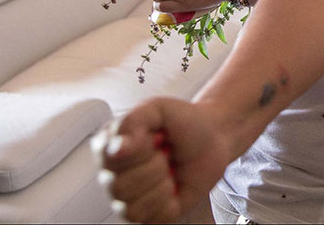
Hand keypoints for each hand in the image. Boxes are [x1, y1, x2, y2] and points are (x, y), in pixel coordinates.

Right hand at [93, 98, 231, 222]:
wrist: (214, 137)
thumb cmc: (184, 123)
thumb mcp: (159, 109)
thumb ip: (134, 120)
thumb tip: (117, 148)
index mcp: (109, 147)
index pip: (110, 160)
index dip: (139, 150)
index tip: (155, 137)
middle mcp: (113, 175)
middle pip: (120, 187)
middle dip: (155, 166)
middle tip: (166, 152)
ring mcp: (129, 198)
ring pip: (133, 208)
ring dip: (162, 185)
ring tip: (169, 169)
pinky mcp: (149, 214)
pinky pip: (152, 220)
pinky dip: (169, 203)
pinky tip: (174, 187)